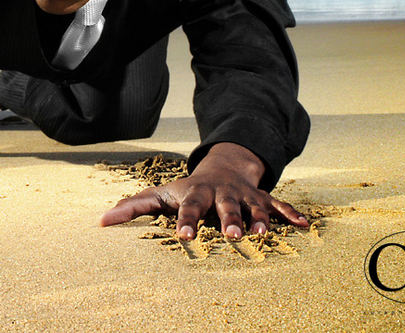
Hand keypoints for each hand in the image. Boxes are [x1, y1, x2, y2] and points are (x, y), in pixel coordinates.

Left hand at [100, 142, 307, 239]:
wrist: (222, 167)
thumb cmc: (185, 190)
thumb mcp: (159, 195)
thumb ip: (132, 208)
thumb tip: (100, 223)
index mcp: (196, 195)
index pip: (189, 208)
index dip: (186, 221)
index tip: (183, 236)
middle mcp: (222, 194)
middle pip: (225, 207)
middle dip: (229, 220)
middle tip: (232, 236)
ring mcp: (244, 196)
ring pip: (254, 208)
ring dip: (260, 220)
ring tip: (264, 234)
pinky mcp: (262, 200)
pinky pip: (279, 205)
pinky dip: (291, 214)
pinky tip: (305, 226)